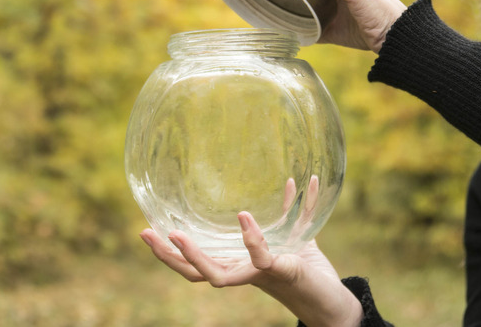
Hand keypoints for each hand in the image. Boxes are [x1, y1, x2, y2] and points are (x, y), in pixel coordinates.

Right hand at [139, 211, 362, 326]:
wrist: (335, 300)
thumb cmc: (311, 269)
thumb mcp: (296, 235)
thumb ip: (291, 211)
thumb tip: (294, 180)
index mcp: (236, 266)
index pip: (194, 264)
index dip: (168, 251)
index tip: (146, 228)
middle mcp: (241, 275)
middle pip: (193, 273)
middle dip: (166, 255)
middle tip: (145, 232)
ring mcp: (258, 276)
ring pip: (216, 276)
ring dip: (193, 256)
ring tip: (175, 234)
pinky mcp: (281, 272)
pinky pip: (261, 258)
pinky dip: (252, 238)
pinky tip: (243, 216)